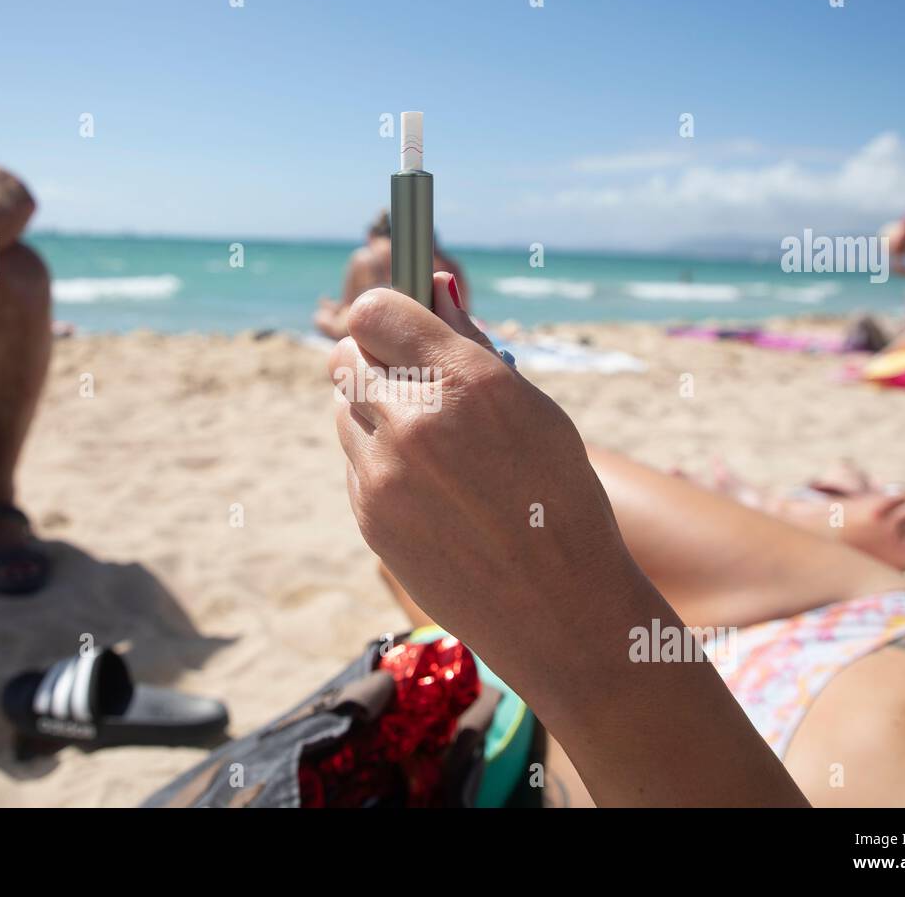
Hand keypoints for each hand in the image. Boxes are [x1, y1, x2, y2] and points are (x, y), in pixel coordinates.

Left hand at [328, 273, 637, 665]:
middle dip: (375, 360)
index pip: (374, 311)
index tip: (399, 324)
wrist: (557, 611)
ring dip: (373, 411)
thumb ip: (474, 348)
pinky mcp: (368, 516)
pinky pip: (352, 461)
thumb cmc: (561, 502)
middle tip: (411, 380)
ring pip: (343, 409)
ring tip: (430, 443)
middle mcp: (414, 422)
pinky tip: (427, 488)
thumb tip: (435, 293)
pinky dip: (376, 461)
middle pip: (346, 357)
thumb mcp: (536, 412)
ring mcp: (383, 474)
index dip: (386, 314)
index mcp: (466, 383)